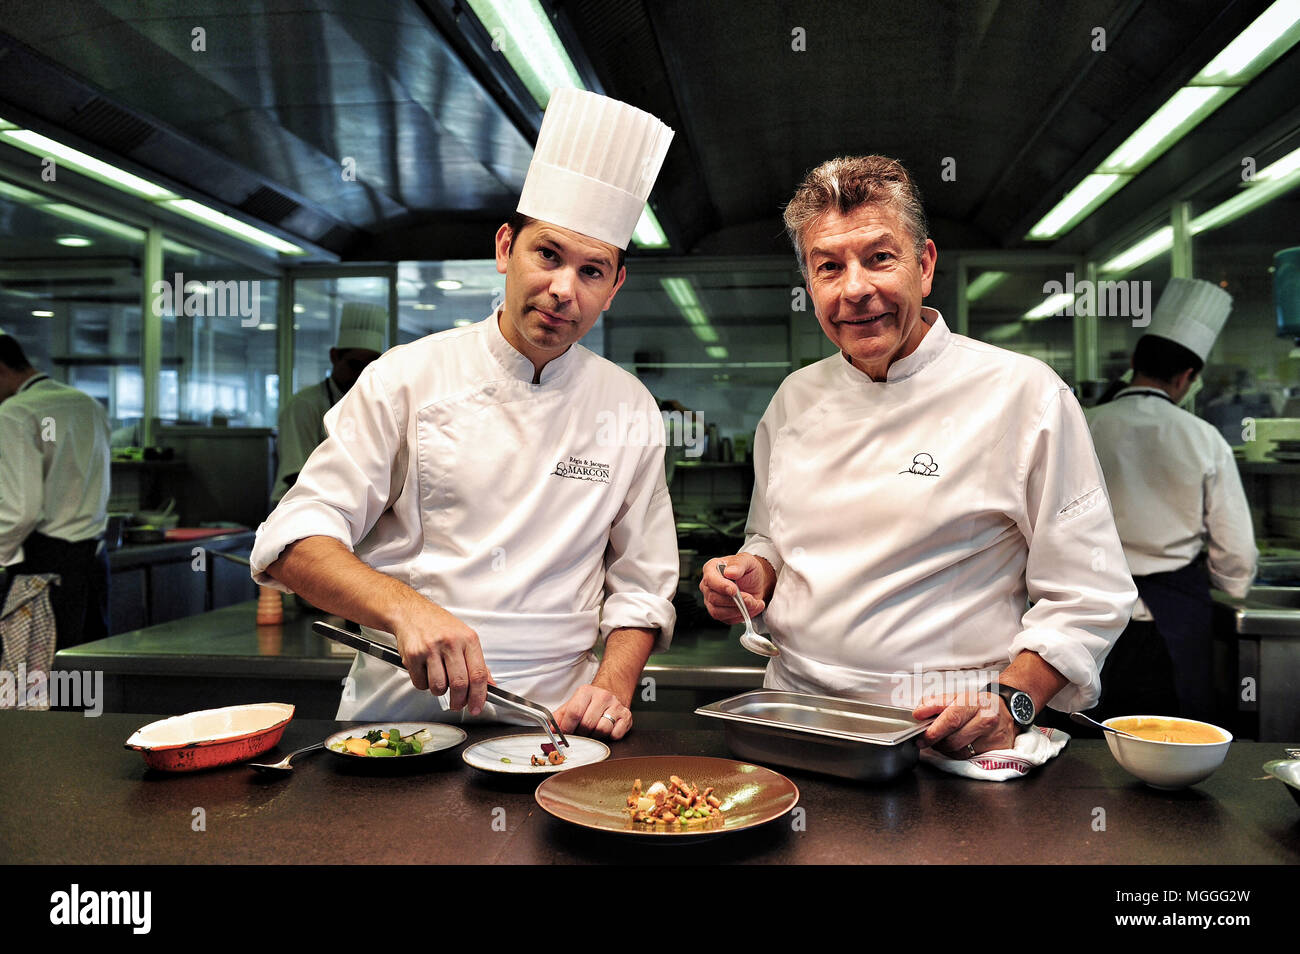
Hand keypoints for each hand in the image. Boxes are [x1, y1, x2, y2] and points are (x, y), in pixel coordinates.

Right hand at [392, 600, 492, 714]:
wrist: (410, 612)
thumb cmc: (438, 625)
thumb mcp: (464, 637)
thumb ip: (478, 662)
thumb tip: (489, 685)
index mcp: (468, 639)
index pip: (478, 674)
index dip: (479, 696)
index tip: (476, 707)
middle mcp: (451, 642)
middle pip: (460, 684)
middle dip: (459, 701)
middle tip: (457, 704)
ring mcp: (431, 648)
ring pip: (439, 687)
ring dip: (440, 691)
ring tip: (439, 680)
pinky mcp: (413, 655)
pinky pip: (421, 683)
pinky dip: (424, 684)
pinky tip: (425, 672)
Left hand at [554, 684, 632, 739]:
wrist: (612, 694)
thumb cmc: (590, 703)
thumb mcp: (572, 705)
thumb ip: (558, 717)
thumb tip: (550, 730)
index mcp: (586, 692)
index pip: (574, 712)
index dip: (567, 727)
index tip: (565, 734)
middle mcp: (602, 696)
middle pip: (587, 724)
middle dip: (582, 733)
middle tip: (581, 733)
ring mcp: (616, 705)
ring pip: (602, 730)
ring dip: (596, 735)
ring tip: (594, 731)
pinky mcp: (626, 716)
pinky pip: (616, 734)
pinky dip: (610, 737)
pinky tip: (607, 731)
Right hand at [699, 553, 771, 622]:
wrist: (756, 582)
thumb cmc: (748, 570)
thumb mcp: (747, 561)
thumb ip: (738, 564)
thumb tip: (729, 572)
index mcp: (711, 569)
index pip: (710, 580)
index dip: (721, 587)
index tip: (734, 590)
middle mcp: (708, 586)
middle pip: (714, 598)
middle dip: (734, 601)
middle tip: (750, 598)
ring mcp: (712, 601)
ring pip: (718, 612)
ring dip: (739, 610)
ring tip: (754, 603)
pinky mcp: (720, 613)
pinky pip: (727, 619)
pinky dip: (742, 616)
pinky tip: (752, 608)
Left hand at [912, 691, 1016, 757]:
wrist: (1008, 708)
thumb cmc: (979, 703)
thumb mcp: (957, 697)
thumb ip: (934, 703)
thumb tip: (918, 714)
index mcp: (975, 703)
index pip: (951, 720)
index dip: (934, 731)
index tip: (922, 738)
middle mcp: (987, 720)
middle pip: (954, 740)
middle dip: (938, 742)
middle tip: (931, 739)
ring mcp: (995, 736)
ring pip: (961, 752)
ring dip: (947, 750)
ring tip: (945, 740)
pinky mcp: (1000, 749)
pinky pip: (971, 758)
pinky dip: (960, 754)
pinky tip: (959, 745)